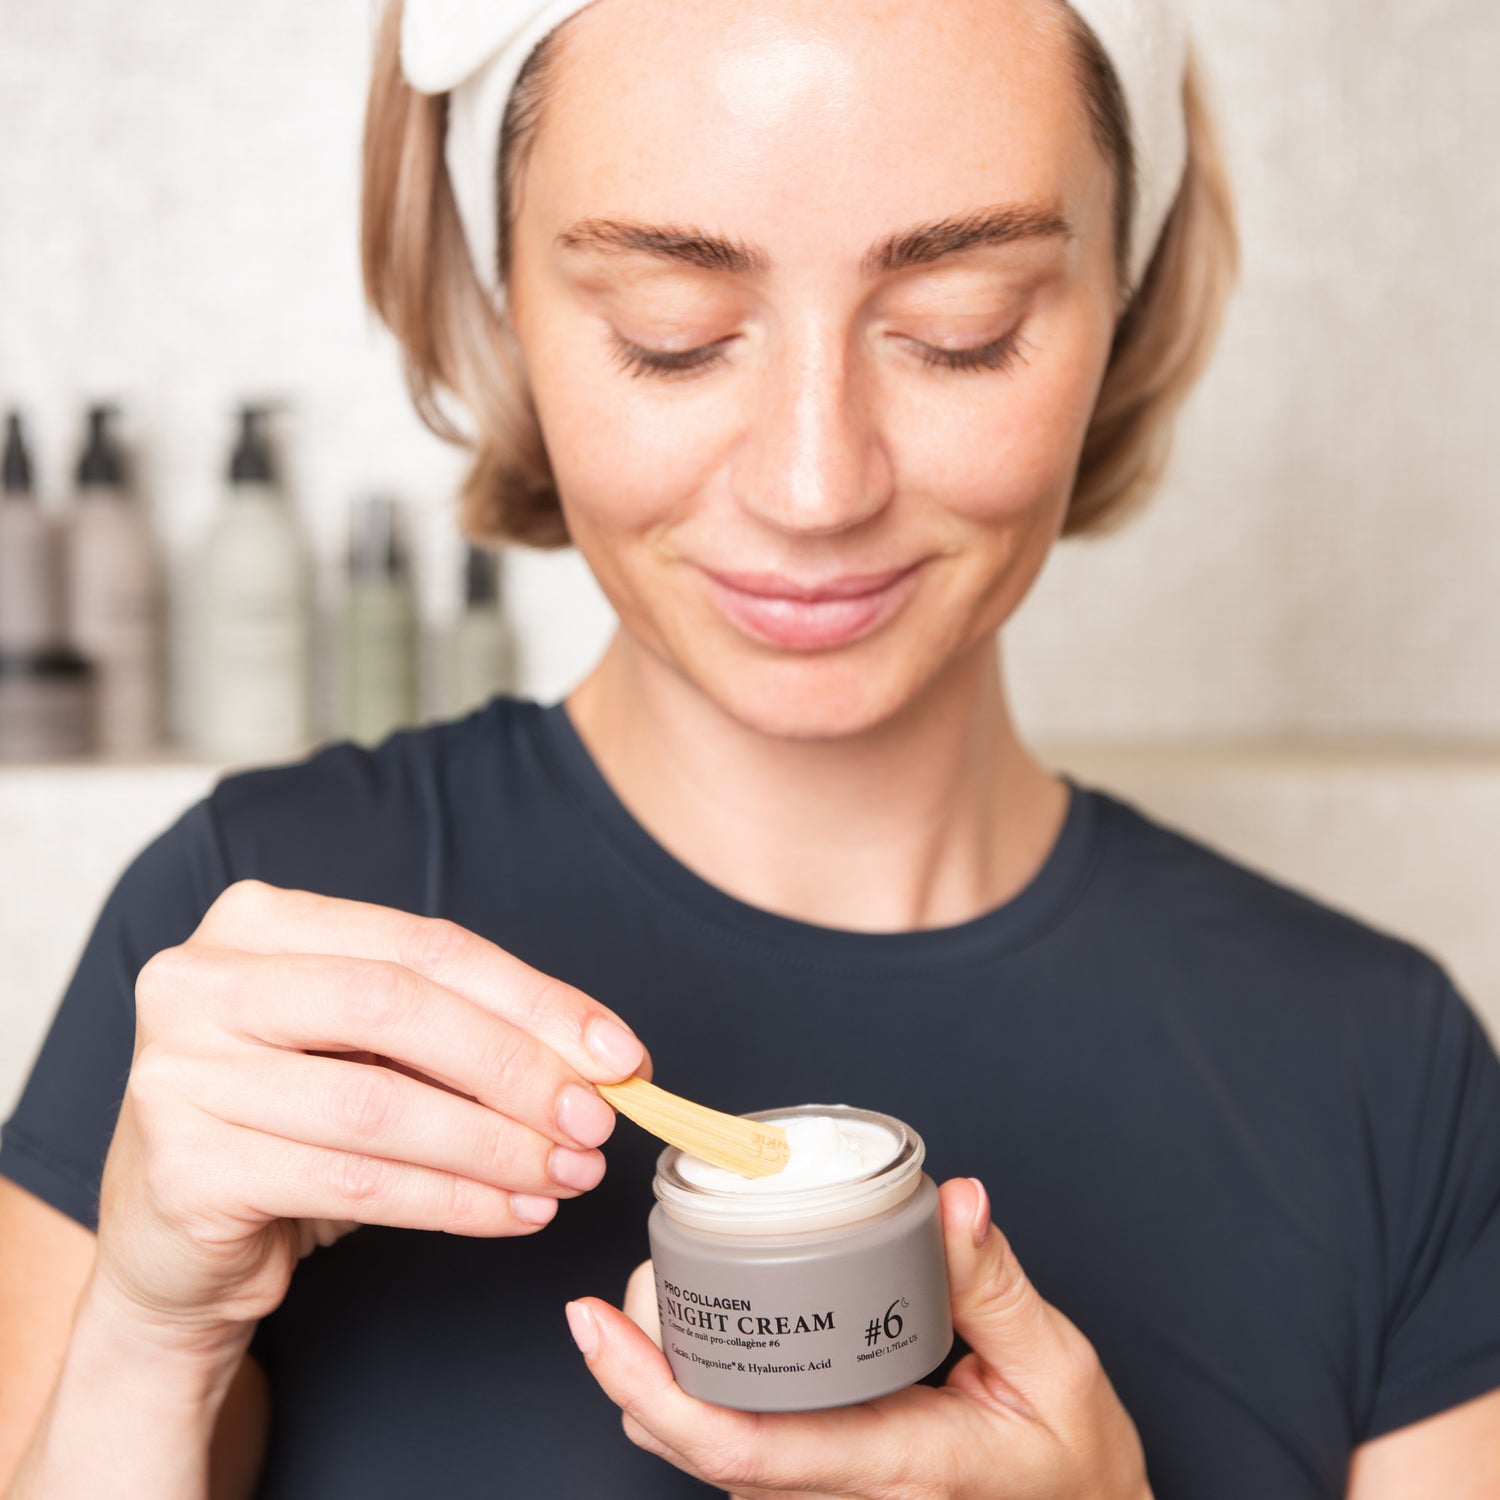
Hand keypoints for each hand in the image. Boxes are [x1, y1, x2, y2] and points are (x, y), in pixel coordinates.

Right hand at [91, 880, 648, 1349]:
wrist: (177, 1238)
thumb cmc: (292, 1119)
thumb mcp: (367, 1050)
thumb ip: (460, 1029)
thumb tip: (602, 1058)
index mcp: (258, 920)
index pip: (424, 945)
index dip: (534, 998)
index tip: (619, 1052)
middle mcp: (201, 979)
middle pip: (398, 1008)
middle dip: (518, 1067)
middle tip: (596, 1121)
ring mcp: (176, 1071)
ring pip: (380, 1105)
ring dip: (496, 1145)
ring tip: (566, 1174)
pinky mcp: (181, 1169)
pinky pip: (352, 1182)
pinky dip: (453, 1202)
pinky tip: (513, 1212)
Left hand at [566, 1178, 1150, 1499]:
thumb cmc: (1073, 1464)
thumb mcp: (1055, 1367)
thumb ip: (995, 1282)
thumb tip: (955, 1202)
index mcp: (892, 1463)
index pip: (742, 1445)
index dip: (653, 1387)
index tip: (597, 1325)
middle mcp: (843, 1496)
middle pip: (698, 1447)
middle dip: (638, 1369)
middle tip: (617, 1287)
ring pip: (710, 1454)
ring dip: (662, 1381)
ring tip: (647, 1297)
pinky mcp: (828, 1490)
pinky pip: (741, 1451)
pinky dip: (699, 1394)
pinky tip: (697, 1334)